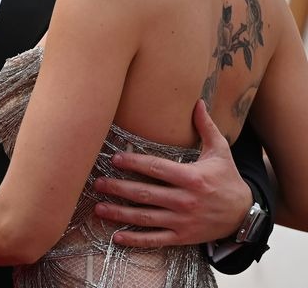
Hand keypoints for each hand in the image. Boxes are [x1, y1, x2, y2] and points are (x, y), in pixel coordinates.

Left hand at [93, 100, 251, 247]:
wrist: (244, 215)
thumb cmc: (228, 178)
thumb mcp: (220, 150)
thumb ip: (206, 126)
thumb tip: (198, 101)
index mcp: (191, 177)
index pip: (156, 168)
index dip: (134, 163)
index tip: (115, 159)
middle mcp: (185, 200)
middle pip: (145, 193)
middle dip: (119, 188)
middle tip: (98, 183)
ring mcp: (182, 221)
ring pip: (146, 218)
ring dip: (120, 213)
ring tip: (99, 207)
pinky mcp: (182, 238)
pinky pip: (155, 240)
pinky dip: (135, 240)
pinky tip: (117, 237)